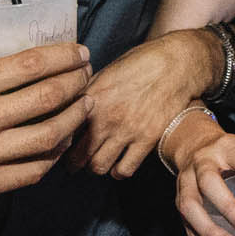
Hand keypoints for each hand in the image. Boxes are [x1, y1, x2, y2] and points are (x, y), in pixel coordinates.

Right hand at [0, 44, 92, 226]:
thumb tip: (2, 49)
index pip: (28, 65)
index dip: (62, 55)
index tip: (78, 51)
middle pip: (47, 97)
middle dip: (77, 82)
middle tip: (87, 74)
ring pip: (49, 136)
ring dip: (76, 118)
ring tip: (85, 105)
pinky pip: (34, 170)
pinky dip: (54, 153)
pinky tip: (61, 140)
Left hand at [67, 29, 217, 177]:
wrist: (176, 64)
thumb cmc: (141, 63)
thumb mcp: (106, 72)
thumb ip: (86, 92)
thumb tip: (68, 106)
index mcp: (91, 98)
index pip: (64, 129)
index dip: (58, 140)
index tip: (59, 144)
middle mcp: (105, 117)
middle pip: (78, 154)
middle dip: (73, 162)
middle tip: (73, 163)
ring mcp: (126, 131)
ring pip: (98, 166)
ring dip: (94, 168)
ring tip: (95, 164)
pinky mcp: (146, 140)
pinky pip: (125, 169)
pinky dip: (118, 172)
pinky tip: (118, 167)